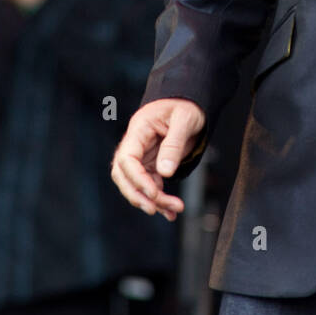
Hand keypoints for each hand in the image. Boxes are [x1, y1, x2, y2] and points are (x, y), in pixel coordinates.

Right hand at [111, 98, 206, 221]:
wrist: (191, 103)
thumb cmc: (187, 106)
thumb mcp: (185, 119)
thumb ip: (174, 144)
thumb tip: (165, 172)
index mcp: (139, 129)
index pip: (127, 159)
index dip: (137, 178)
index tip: (154, 192)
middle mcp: (136, 144)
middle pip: (124, 175)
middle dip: (137, 195)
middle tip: (155, 209)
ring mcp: (142, 156)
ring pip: (137, 184)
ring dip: (152, 200)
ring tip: (173, 210)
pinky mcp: (152, 164)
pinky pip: (150, 185)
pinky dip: (159, 199)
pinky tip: (170, 211)